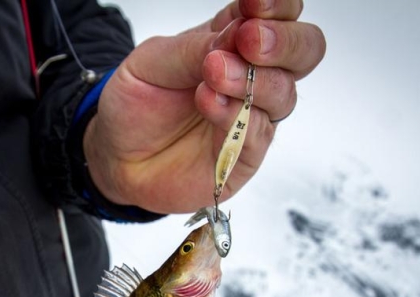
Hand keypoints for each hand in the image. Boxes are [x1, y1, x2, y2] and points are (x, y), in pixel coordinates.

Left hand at [84, 0, 325, 213]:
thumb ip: (194, 47)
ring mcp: (252, 116)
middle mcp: (252, 77)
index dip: (276, 5)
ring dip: (253, 79)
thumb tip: (236, 33)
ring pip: (284, 93)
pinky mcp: (244, 155)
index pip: (277, 14)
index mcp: (233, 41)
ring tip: (214, 73)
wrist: (115, 158)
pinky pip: (258, 135)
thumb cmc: (137, 105)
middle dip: (284, 41)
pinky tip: (209, 102)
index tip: (254, 3)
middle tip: (250, 39)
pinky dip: (235, 115)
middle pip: (304, 51)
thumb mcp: (152, 63)